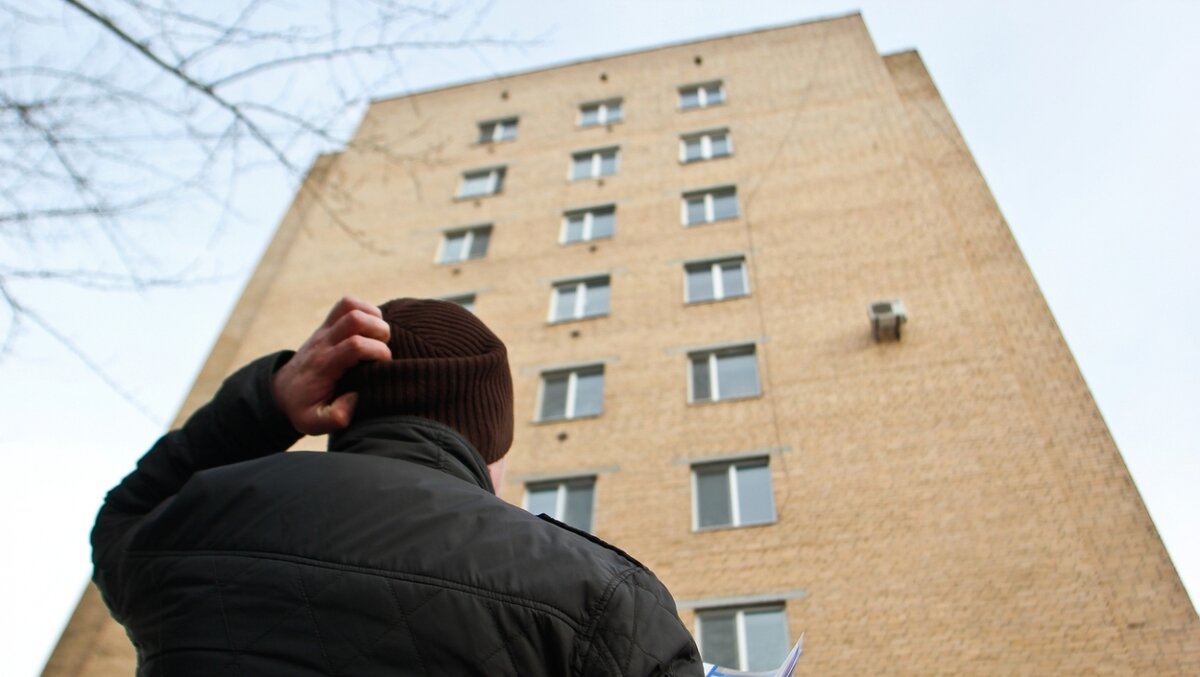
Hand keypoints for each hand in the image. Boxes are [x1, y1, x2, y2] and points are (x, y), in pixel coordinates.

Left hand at [272, 296, 391, 434]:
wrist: (280, 392)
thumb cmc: (303, 408)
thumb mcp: (314, 422)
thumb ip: (336, 417)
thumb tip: (356, 397)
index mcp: (324, 365)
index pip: (355, 345)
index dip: (378, 351)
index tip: (383, 366)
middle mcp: (324, 343)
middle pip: (354, 318)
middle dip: (379, 330)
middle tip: (383, 348)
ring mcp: (324, 331)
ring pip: (350, 305)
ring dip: (373, 316)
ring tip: (378, 337)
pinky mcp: (326, 326)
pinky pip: (346, 304)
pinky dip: (365, 309)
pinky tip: (370, 329)